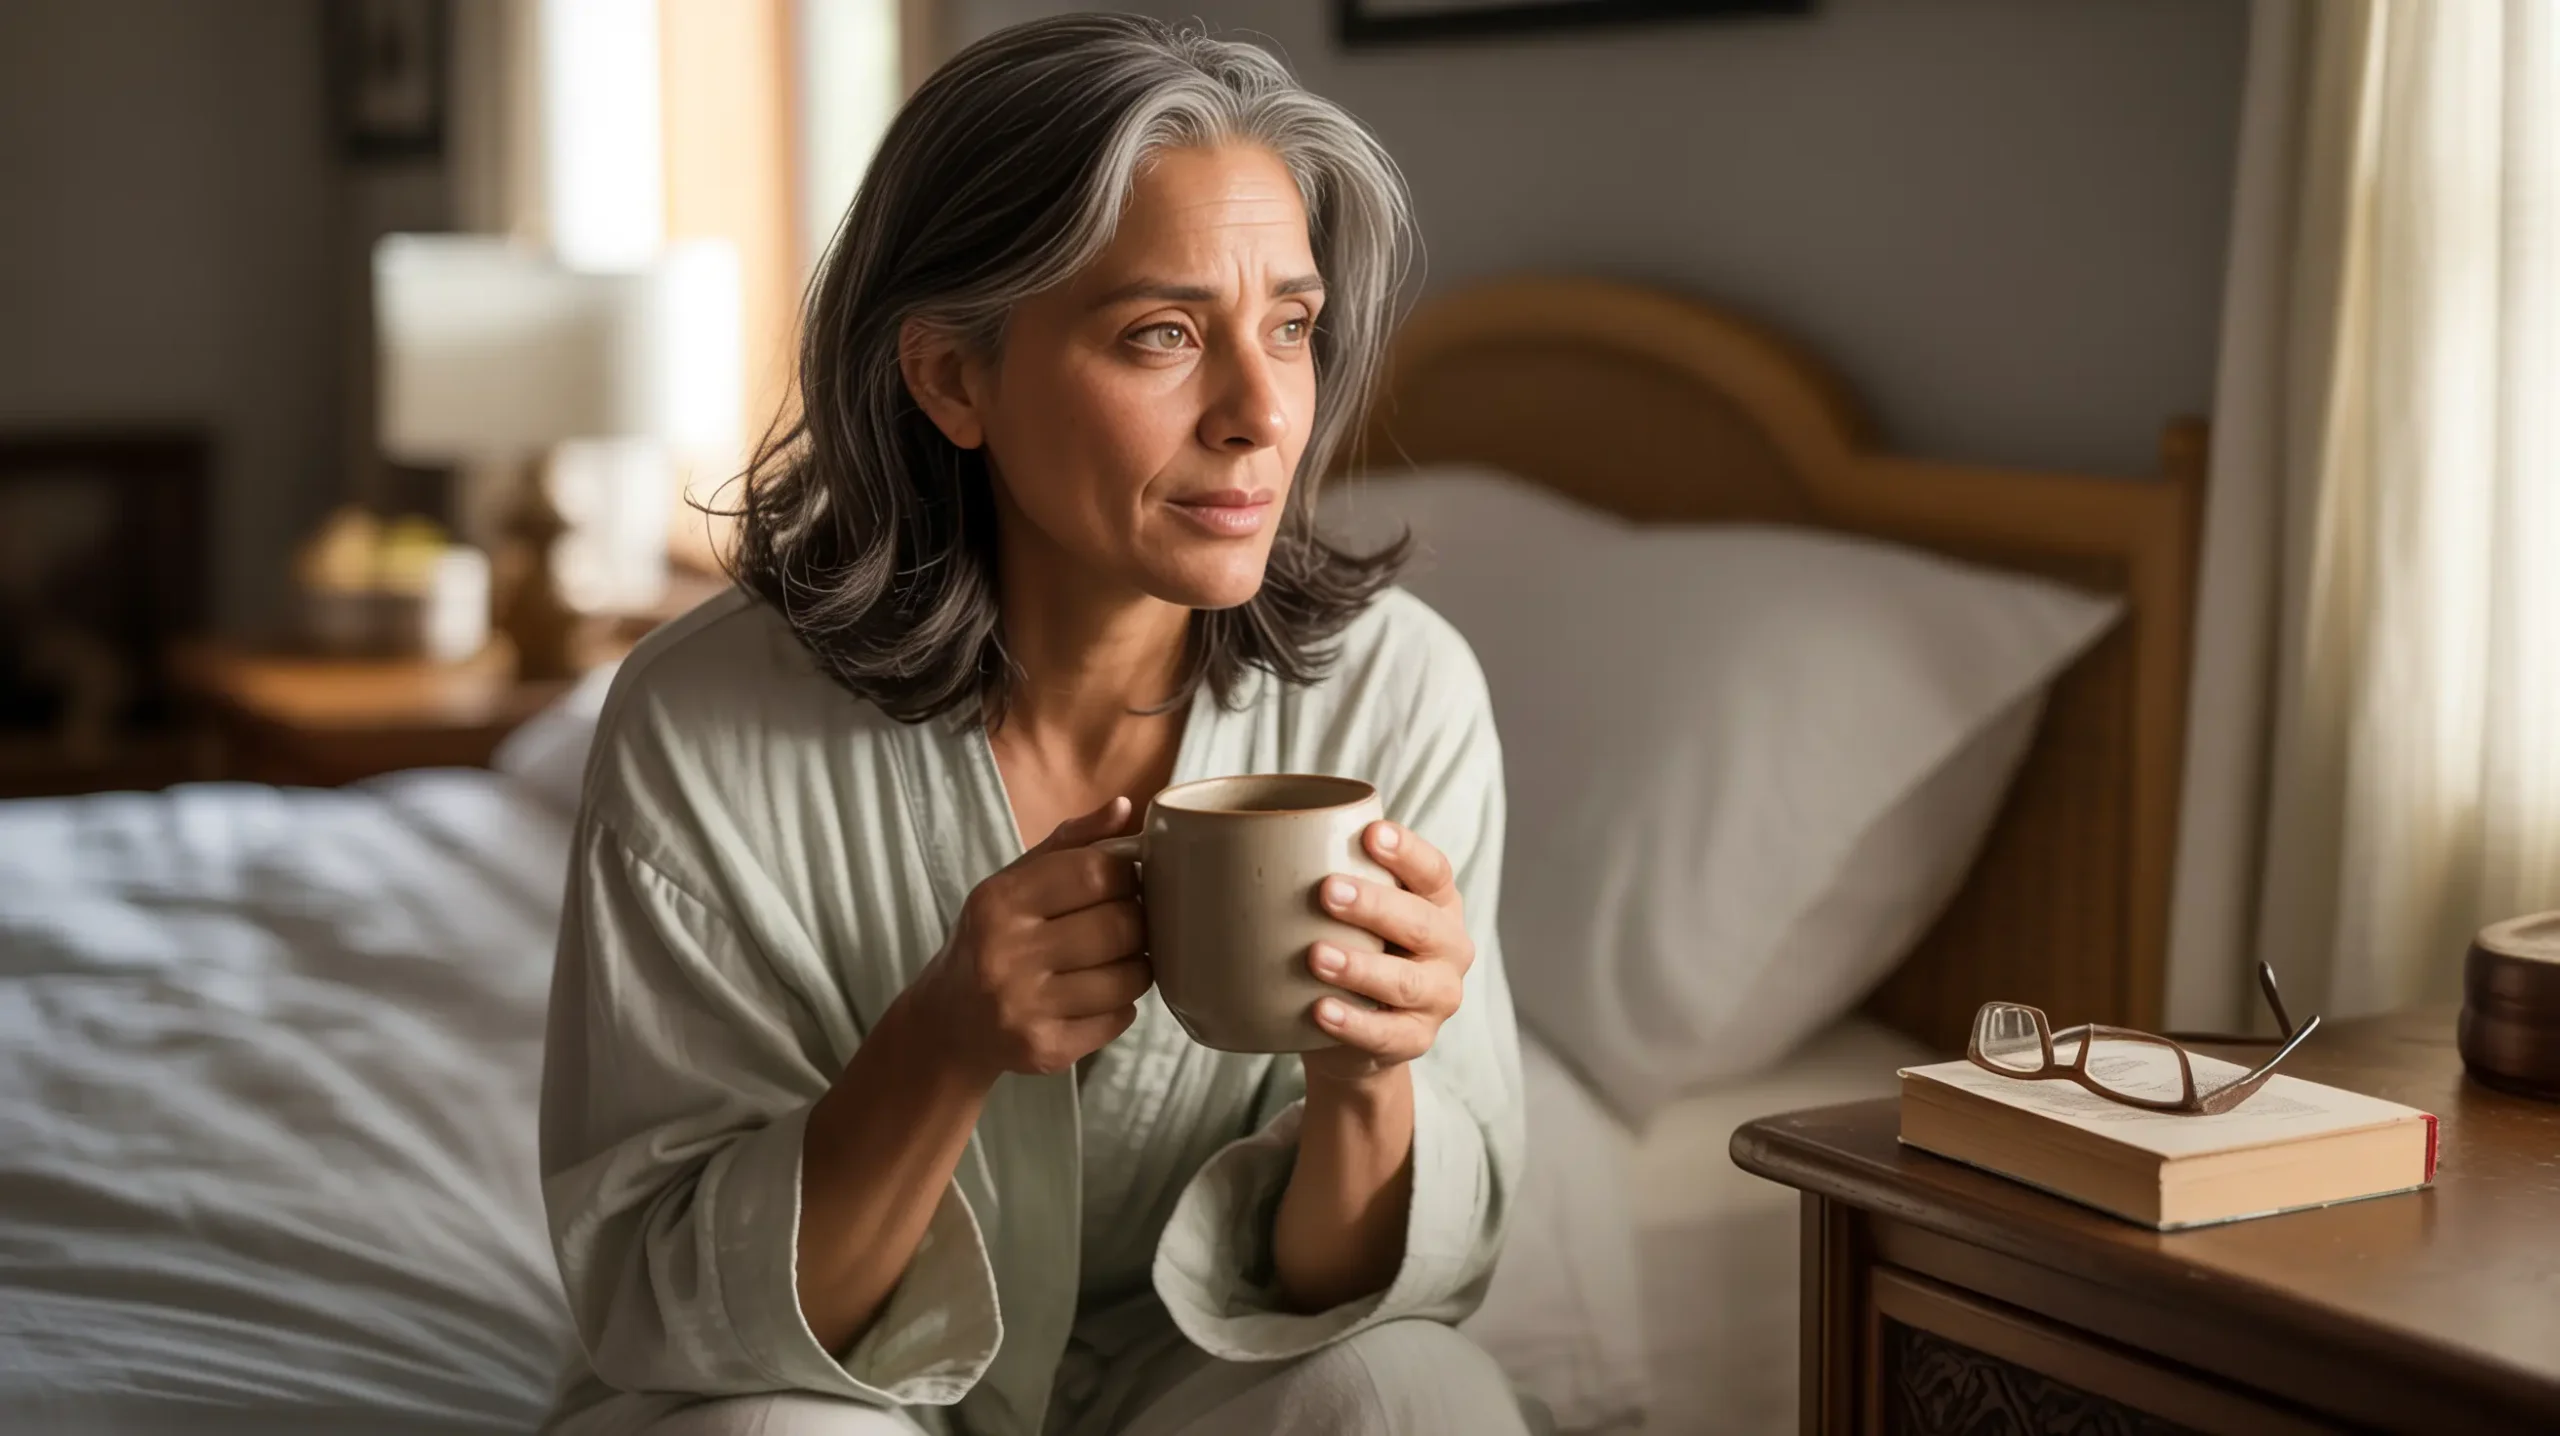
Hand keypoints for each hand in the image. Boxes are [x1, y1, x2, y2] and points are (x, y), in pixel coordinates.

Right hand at [910, 796, 1151, 1083]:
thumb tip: (1127, 808)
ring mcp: (1024, 1008)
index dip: (1126, 874)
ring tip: (1115, 960)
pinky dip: (1121, 1005)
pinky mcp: (1045, 1050)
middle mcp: (1005, 954)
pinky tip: (1096, 996)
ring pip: (1129, 976)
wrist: (948, 1023)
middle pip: (1121, 926)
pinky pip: (1120, 1019)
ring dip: (1136, 966)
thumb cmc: (992, 939)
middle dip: (1137, 922)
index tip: (1123, 882)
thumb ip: (1071, 844)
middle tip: (1125, 924)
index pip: (1096, 871)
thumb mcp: (1014, 883)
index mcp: (999, 902)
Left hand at [1300, 820, 1470, 1087]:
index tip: (1371, 834)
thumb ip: (1330, 877)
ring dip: (1360, 967)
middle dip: (1374, 906)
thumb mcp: (1350, 913)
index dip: (1407, 852)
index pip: (1433, 871)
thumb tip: (1246, 837)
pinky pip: (1386, 1034)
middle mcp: (1449, 947)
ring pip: (1404, 981)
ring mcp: (1438, 997)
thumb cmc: (1351, 948)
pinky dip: (1352, 1023)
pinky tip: (1320, 1010)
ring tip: (1316, 956)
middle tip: (1326, 891)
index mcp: (1438, 903)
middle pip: (1420, 923)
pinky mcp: (1416, 1040)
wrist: (1354, 1033)